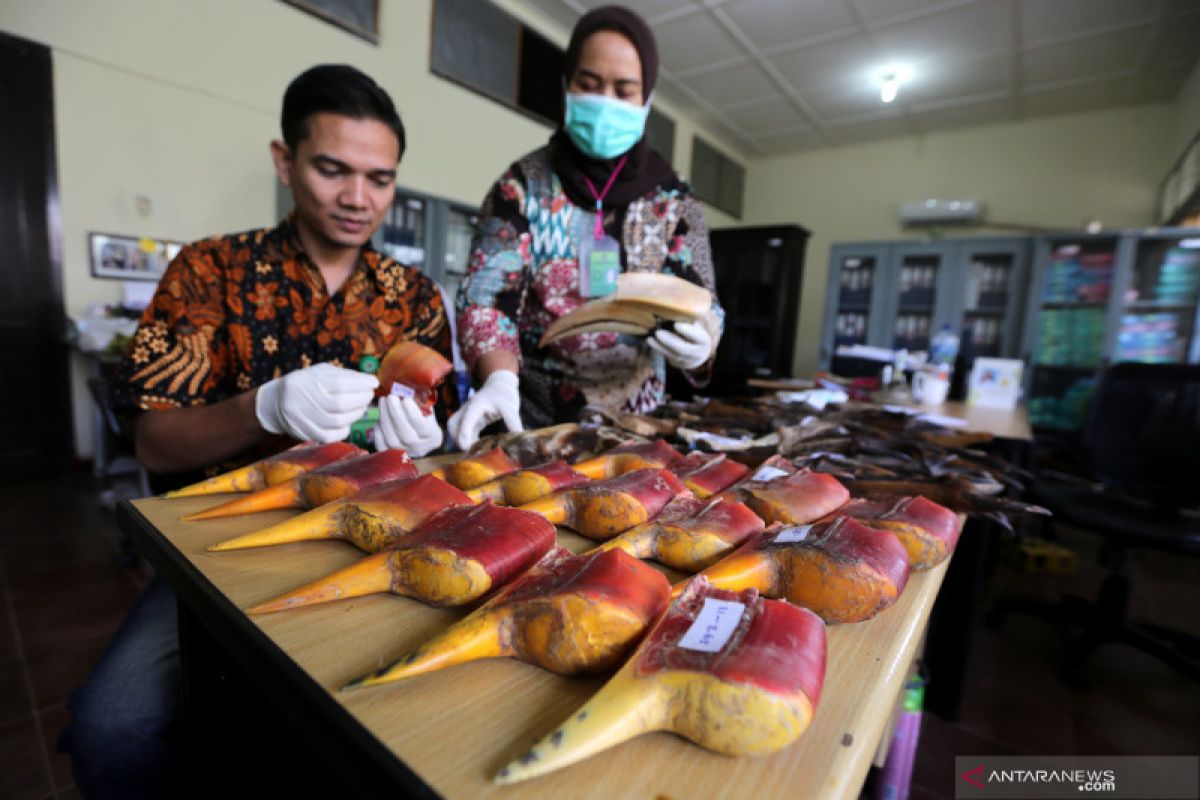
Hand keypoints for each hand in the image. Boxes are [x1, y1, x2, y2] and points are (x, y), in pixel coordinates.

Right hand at [254, 363, 377, 442]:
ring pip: (337, 421)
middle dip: (361, 399)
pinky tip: (348, 421)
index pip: (339, 383)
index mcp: (306, 381)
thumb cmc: (306, 384)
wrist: (276, 403)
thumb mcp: (320, 372)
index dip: (360, 384)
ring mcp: (302, 419)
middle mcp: (301, 400)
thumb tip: (369, 381)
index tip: (374, 382)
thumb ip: (344, 375)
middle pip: (340, 404)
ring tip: (362, 407)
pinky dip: (344, 428)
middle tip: (369, 395)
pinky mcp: (304, 434)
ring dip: (356, 414)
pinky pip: (330, 436)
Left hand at [376, 395, 442, 456]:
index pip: (421, 426)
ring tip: (383, 402)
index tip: (405, 399)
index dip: (411, 412)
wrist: (420, 437)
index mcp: (433, 436)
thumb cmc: (424, 418)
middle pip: (405, 434)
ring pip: (392, 440)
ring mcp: (406, 453)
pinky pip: (382, 445)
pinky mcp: (392, 455)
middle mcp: (421, 448)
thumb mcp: (427, 409)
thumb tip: (404, 389)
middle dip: (395, 413)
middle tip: (390, 397)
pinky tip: (379, 418)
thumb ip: (420, 402)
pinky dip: (378, 431)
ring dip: (385, 418)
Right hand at [448, 370, 522, 450]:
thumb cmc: (504, 394)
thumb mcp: (510, 407)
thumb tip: (518, 439)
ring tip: (474, 450)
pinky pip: (463, 431)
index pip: (466, 419)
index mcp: (476, 405)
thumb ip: (513, 422)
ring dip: (460, 440)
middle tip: (470, 450)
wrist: (500, 386)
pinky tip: (477, 447)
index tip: (466, 447)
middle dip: (457, 439)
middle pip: (453, 425)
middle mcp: (468, 410)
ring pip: (454, 428)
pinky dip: (467, 440)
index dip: (464, 433)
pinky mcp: (471, 421)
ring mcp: (467, 415)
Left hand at [648, 321, 712, 369]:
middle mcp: (696, 352)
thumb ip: (686, 320)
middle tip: (658, 333)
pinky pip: (667, 356)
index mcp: (703, 340)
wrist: (697, 352)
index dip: (687, 331)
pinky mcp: (677, 362)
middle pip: (682, 348)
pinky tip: (650, 341)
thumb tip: (670, 309)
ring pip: (672, 354)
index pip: (697, 337)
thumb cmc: (694, 332)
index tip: (676, 324)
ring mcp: (686, 359)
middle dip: (669, 340)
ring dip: (660, 345)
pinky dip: (657, 348)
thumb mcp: (695, 326)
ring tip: (650, 338)